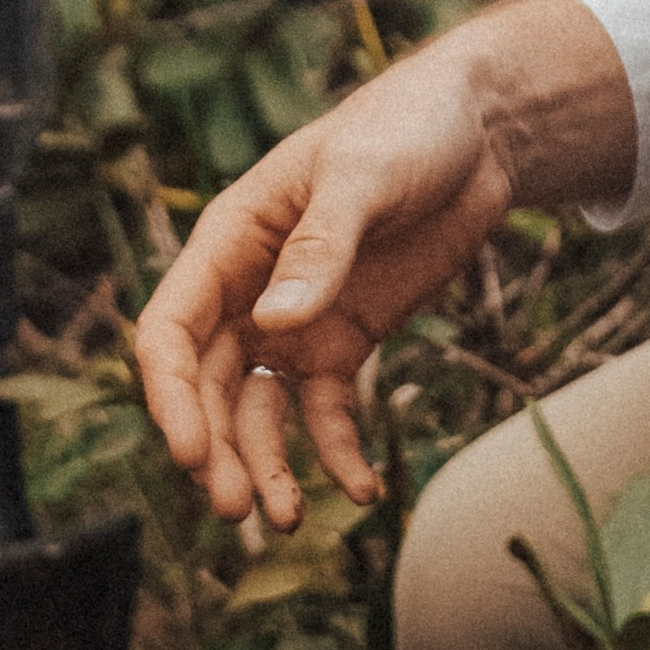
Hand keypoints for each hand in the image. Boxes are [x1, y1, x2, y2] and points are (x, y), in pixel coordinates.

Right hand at [135, 0, 638, 530]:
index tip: (189, 456)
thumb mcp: (363, 176)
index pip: (172, 334)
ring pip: (258, 413)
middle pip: (209, 389)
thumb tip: (274, 325)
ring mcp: (294, 323)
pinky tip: (363, 491)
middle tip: (239, 511)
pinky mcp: (343, 344)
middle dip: (216, 452)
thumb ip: (320, 248)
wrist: (478, 132)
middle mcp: (248, 292)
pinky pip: (327, 413)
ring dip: (266, 467)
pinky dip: (338, 454)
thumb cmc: (407, 128)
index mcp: (228, 244)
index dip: (171, 399)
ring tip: (288, 521)